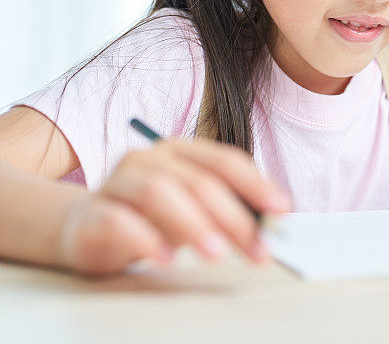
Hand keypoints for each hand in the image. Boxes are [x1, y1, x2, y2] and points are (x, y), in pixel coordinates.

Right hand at [58, 138, 291, 276]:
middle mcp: (148, 158)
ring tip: (216, 254)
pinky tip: (167, 259)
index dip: (256, 184)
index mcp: (180, 150)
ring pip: (159, 193)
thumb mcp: (194, 208)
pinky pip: (119, 220)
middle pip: (198, 181)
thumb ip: (229, 208)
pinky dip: (146, 239)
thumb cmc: (151, 216)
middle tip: (257, 247)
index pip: (225, 161)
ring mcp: (117, 182)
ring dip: (193, 224)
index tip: (281, 211)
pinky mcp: (92, 213)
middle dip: (233, 217)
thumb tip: (272, 224)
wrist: (86, 226)